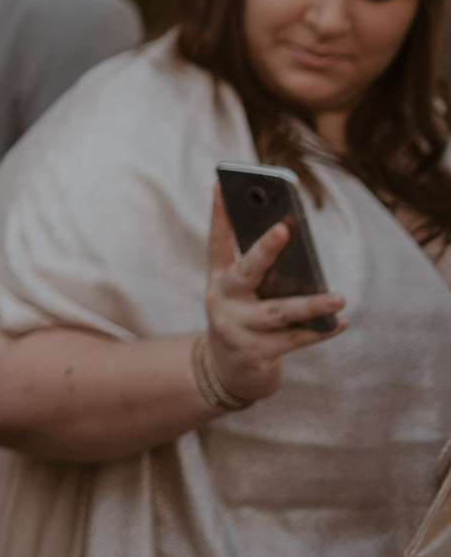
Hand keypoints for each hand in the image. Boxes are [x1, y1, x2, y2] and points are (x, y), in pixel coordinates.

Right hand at [203, 188, 346, 402]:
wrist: (227, 370)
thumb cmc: (243, 320)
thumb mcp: (242, 294)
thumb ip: (260, 273)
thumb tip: (293, 244)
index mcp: (218, 280)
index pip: (216, 242)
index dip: (219, 214)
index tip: (222, 186)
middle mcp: (221, 301)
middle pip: (246, 271)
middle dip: (265, 250)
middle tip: (284, 229)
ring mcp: (235, 328)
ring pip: (277, 312)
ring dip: (310, 305)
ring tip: (339, 297)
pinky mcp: (253, 353)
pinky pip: (293, 340)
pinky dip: (318, 331)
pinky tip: (339, 323)